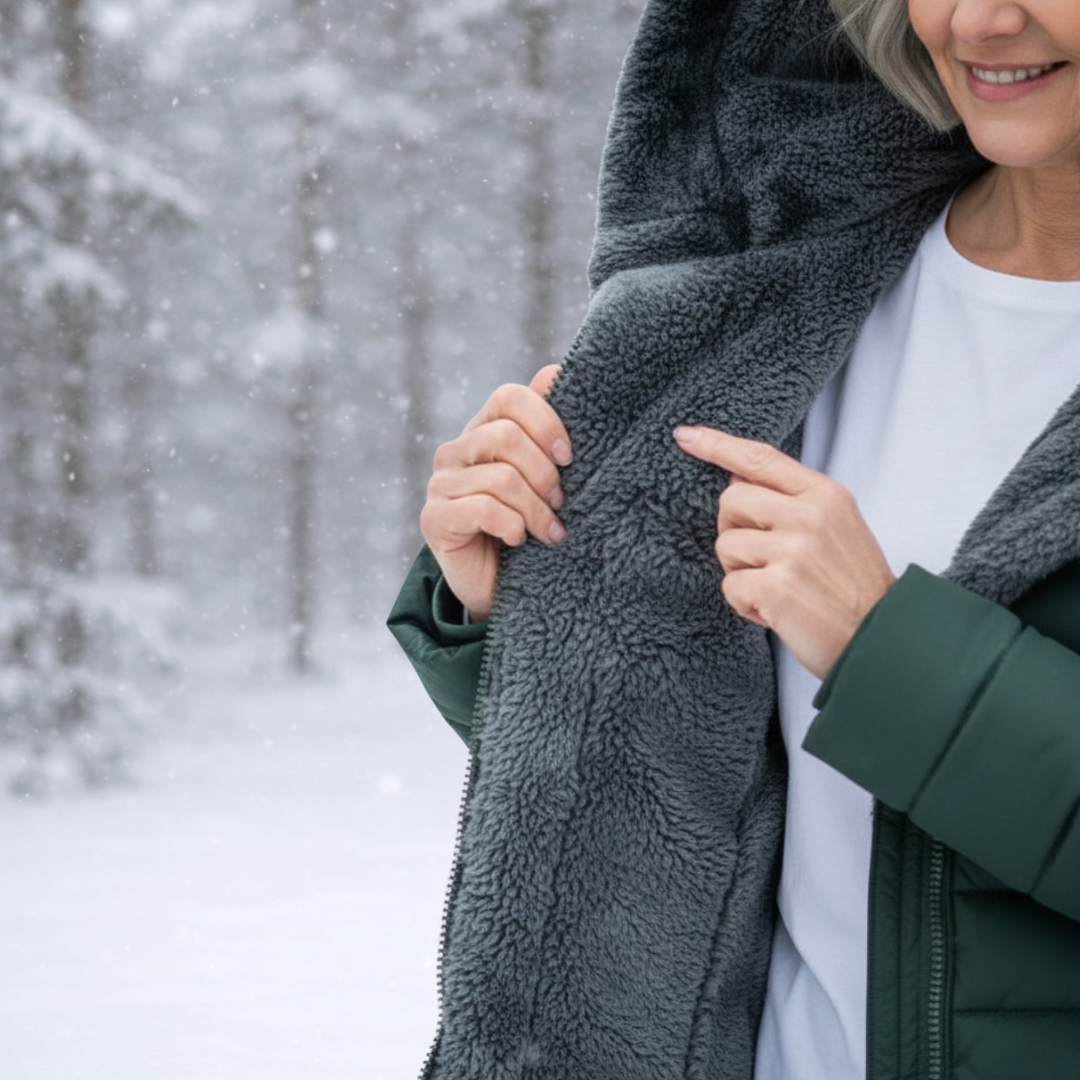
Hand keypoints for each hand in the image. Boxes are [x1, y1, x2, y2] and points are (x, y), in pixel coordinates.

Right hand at [420, 365, 570, 621]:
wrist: (498, 587)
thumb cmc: (529, 526)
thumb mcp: (544, 477)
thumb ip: (546, 428)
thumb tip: (555, 371)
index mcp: (483, 430)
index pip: (509, 397)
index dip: (545, 420)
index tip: (569, 456)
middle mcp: (456, 451)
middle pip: (507, 436)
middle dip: (545, 474)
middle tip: (561, 503)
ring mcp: (441, 484)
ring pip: (502, 478)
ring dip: (536, 510)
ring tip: (551, 532)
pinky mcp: (433, 518)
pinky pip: (483, 509)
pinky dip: (512, 526)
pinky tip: (520, 540)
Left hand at [674, 425, 895, 679]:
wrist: (883, 640)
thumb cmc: (854, 588)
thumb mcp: (838, 527)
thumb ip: (793, 501)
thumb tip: (737, 476)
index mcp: (825, 495)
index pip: (760, 459)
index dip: (718, 445)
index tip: (685, 435)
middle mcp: (809, 515)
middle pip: (731, 500)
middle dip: (734, 531)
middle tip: (764, 560)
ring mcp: (793, 550)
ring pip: (725, 545)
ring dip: (741, 573)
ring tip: (777, 589)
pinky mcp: (776, 586)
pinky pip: (730, 586)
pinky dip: (745, 604)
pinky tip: (774, 612)